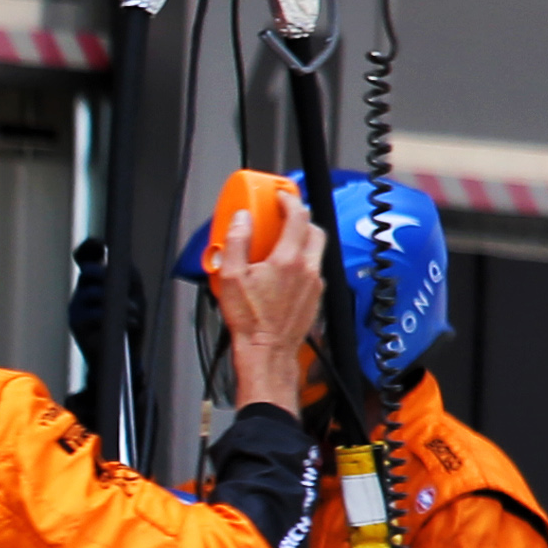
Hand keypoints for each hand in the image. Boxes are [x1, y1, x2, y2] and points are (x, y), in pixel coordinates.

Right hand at [205, 200, 330, 413]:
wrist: (268, 351)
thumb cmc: (251, 321)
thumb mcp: (231, 278)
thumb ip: (236, 242)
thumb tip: (241, 220)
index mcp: (288, 260)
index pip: (297, 216)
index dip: (288, 200)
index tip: (279, 196)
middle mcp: (307, 269)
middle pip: (314, 229)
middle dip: (300, 218)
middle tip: (283, 216)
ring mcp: (315, 283)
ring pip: (316, 249)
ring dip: (301, 240)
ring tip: (280, 243)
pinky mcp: (316, 296)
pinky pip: (313, 268)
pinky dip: (302, 260)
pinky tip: (283, 270)